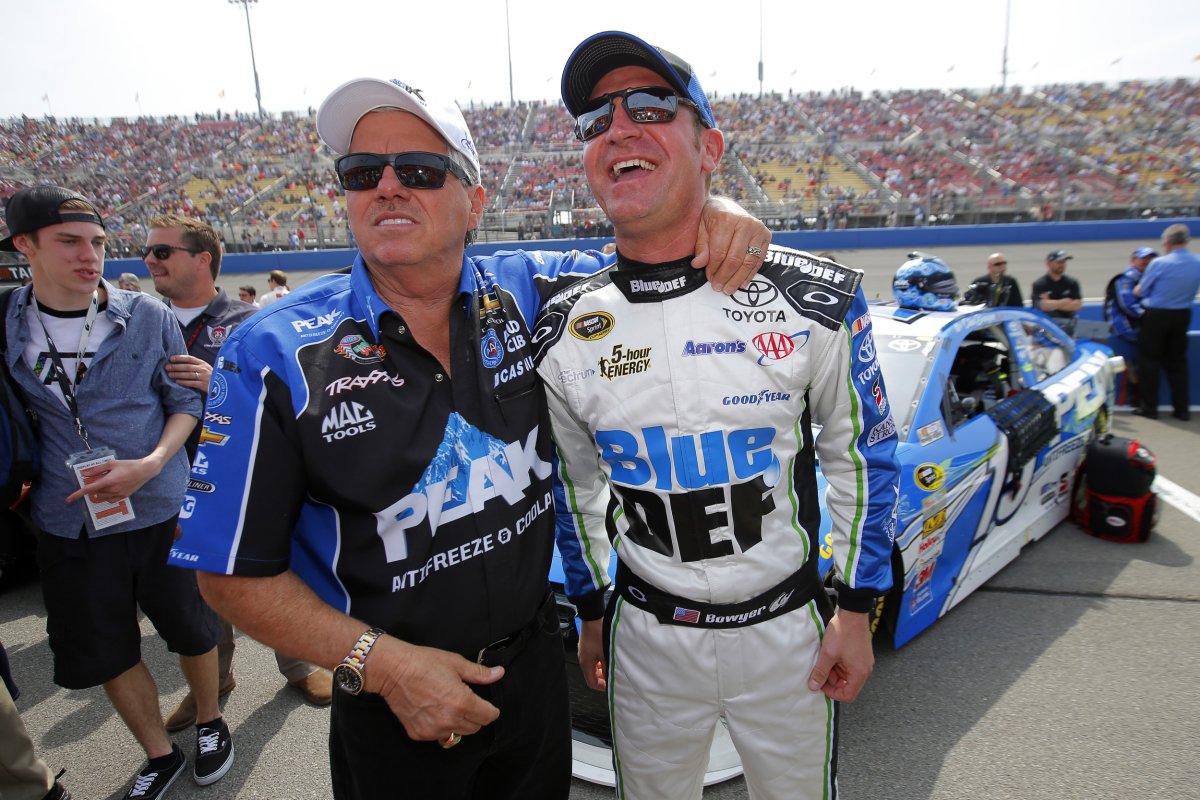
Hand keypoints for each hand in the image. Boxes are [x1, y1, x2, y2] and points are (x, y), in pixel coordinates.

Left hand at [66, 458, 154, 503]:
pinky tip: (111, 489)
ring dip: (100, 492)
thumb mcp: (111, 463)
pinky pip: (110, 500)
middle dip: (94, 487)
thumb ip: (97, 469)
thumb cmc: (128, 465)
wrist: (145, 470)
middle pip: (95, 492)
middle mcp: (112, 489)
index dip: (77, 494)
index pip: (88, 489)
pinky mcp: (123, 496)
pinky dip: (107, 496)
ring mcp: (118, 494)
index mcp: (108, 481)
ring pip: (102, 497)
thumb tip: (85, 474)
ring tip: (108, 482)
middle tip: (101, 478)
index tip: (69, 499)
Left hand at [166, 354, 211, 391]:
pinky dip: (184, 382)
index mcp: (203, 363)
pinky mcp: (204, 385)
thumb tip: (180, 363)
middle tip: (167, 367)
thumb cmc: (211, 377)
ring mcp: (204, 377)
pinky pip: (192, 383)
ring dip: (178, 374)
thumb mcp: (205, 368)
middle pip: (187, 367)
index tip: (171, 358)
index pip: (190, 358)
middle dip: (176, 366)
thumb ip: (196, 366)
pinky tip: (177, 382)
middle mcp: (204, 369)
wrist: (222, 386)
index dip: (180, 358)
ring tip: (170, 374)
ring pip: (188, 375)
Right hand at [368, 638, 503, 741]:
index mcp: (462, 702)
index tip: (488, 706)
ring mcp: (433, 729)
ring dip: (458, 723)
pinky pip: (438, 736)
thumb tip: (499, 673)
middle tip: (464, 701)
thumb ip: (480, 673)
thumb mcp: (456, 663)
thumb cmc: (423, 663)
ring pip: (457, 733)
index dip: (491, 710)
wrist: (393, 670)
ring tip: (447, 705)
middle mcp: (449, 720)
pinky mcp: (419, 733)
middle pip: (475, 727)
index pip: (488, 717)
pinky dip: (439, 727)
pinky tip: (433, 711)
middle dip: (475, 716)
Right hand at [578, 619, 606, 690]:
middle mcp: (582, 659)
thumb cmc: (598, 633)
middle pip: (591, 675)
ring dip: (601, 669)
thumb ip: (608, 667)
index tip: (610, 685)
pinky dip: (599, 662)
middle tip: (611, 675)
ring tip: (610, 666)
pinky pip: (592, 659)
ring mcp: (583, 652)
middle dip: (602, 678)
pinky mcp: (586, 646)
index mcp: (585, 663)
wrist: (593, 618)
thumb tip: (610, 678)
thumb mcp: (605, 653)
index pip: (591, 683)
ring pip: (592, 667)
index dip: (602, 687)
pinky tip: (606, 657)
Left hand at [693, 196, 770, 294]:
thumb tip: (698, 264)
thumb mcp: (701, 228)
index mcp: (726, 218)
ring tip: (729, 289)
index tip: (709, 278)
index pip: (720, 251)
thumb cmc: (711, 218)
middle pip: (735, 258)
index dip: (714, 268)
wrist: (726, 205)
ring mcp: (758, 229)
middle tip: (718, 288)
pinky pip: (759, 260)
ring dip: (738, 279)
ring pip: (748, 262)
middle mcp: (745, 222)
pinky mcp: (766, 235)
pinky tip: (742, 283)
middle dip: (726, 276)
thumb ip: (701, 246)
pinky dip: (750, 274)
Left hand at [807, 610, 873, 701]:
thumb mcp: (828, 654)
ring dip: (834, 672)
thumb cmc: (843, 632)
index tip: (820, 685)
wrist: (853, 613)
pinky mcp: (861, 655)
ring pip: (847, 676)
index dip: (832, 693)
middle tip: (820, 670)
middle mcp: (865, 670)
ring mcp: (864, 662)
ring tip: (824, 660)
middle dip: (832, 681)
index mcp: (859, 673)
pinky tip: (830, 655)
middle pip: (847, 686)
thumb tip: (814, 686)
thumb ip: (820, 672)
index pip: (848, 695)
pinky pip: (849, 666)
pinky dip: (838, 664)